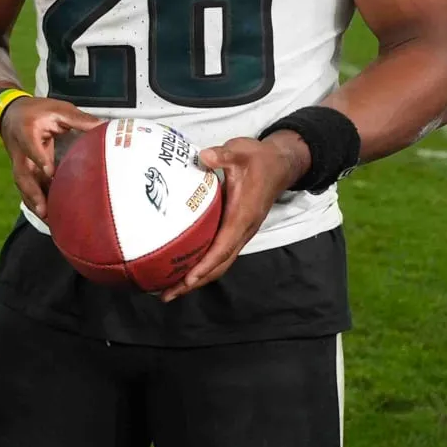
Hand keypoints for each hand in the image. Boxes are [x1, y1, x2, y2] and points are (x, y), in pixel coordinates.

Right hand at [0, 96, 103, 218]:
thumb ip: (79, 119)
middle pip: (22, 174)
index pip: (31, 147)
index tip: (49, 171)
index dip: (39, 159)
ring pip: (23, 186)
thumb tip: (104, 126)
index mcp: (27, 131)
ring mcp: (19, 163)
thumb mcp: (58, 109)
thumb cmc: (36, 111)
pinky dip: (36, 203)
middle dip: (32, 193)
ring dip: (34, 203)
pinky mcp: (24, 171)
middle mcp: (19, 150)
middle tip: (44, 209)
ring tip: (48, 220)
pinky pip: (27, 188)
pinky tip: (48, 216)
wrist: (10, 113)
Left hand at [161, 131, 310, 300]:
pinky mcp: (235, 230)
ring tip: (168, 289)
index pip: (223, 247)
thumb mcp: (242, 151)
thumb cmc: (260, 159)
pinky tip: (180, 267)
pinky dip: (201, 265)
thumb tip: (204, 156)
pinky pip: (218, 253)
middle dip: (193, 282)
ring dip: (196, 279)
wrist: (281, 164)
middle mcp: (242, 230)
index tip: (187, 279)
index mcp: (243, 216)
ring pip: (219, 263)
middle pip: (219, 265)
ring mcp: (240, 232)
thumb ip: (224, 154)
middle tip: (166, 294)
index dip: (206, 265)